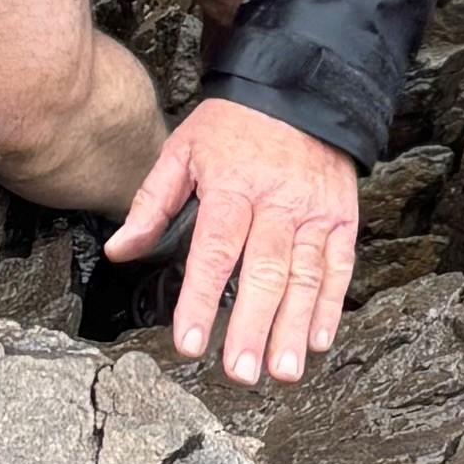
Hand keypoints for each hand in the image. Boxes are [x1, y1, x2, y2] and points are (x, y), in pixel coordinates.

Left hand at [107, 96, 361, 386]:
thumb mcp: (182, 150)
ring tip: (282, 371)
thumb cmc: (234, 125)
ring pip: (305, 278)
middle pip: (263, 273)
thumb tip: (121, 251)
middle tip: (240, 373)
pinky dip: (330, 307)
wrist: (300, 91)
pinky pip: (338, 268)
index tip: (188, 342)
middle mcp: (277, 205)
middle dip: (251, 327)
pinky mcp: (342, 219)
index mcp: (233, 189)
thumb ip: (152, 204)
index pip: (214, 252)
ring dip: (293, 328)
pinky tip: (318, 341)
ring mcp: (314, 215)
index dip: (200, 299)